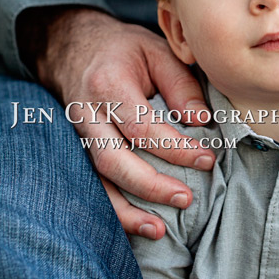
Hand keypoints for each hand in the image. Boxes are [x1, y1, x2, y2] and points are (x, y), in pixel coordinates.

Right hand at [20, 7, 213, 238]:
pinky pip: (92, 186)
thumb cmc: (121, 50)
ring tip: (160, 230)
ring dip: (127, 210)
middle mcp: (86, 114)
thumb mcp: (156, 51)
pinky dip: (114, 210)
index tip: (207, 158)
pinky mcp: (77, 151)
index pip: (142, 127)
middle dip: (150, 185)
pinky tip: (139, 225)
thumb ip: (180, 85)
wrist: (71, 47)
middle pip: (113, 160)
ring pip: (98, 180)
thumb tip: (202, 122)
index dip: (176, 148)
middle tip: (186, 199)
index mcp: (107, 84)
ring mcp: (77, 136)